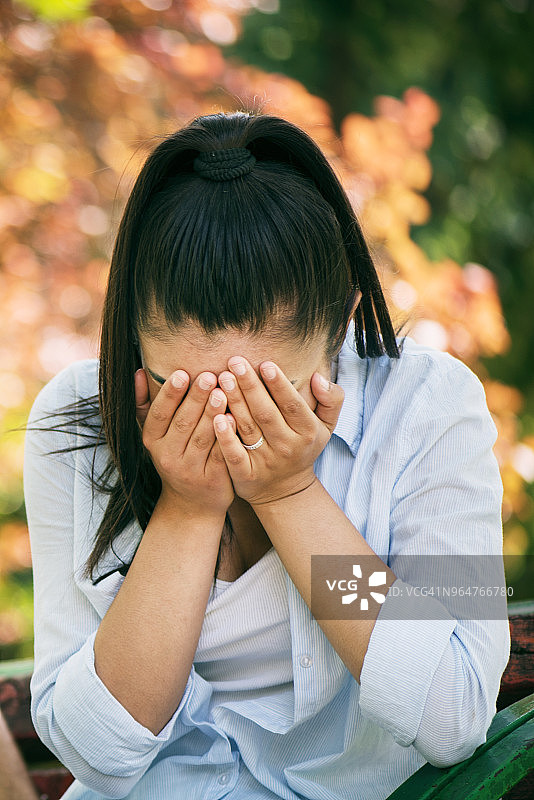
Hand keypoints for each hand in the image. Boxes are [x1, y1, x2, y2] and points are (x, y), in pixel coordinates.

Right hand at [134, 368, 235, 517]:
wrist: (191, 504)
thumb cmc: (176, 457)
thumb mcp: (156, 435)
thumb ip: (146, 404)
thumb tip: (140, 372)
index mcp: (152, 441)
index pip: (159, 414)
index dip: (170, 394)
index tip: (181, 373)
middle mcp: (168, 456)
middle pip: (182, 423)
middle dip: (195, 399)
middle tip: (208, 376)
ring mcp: (190, 469)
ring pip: (202, 437)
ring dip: (212, 413)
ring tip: (222, 392)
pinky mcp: (212, 479)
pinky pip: (219, 454)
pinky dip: (226, 436)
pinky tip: (233, 418)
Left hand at [212, 357, 343, 505]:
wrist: (286, 491)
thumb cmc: (303, 446)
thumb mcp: (327, 425)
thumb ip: (331, 399)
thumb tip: (317, 377)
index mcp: (307, 432)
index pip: (292, 405)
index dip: (279, 384)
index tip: (265, 364)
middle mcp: (287, 447)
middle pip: (266, 413)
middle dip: (250, 386)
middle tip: (235, 362)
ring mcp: (266, 462)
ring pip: (248, 428)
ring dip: (234, 402)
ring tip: (223, 378)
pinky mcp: (246, 475)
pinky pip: (234, 455)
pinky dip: (225, 437)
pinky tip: (217, 418)